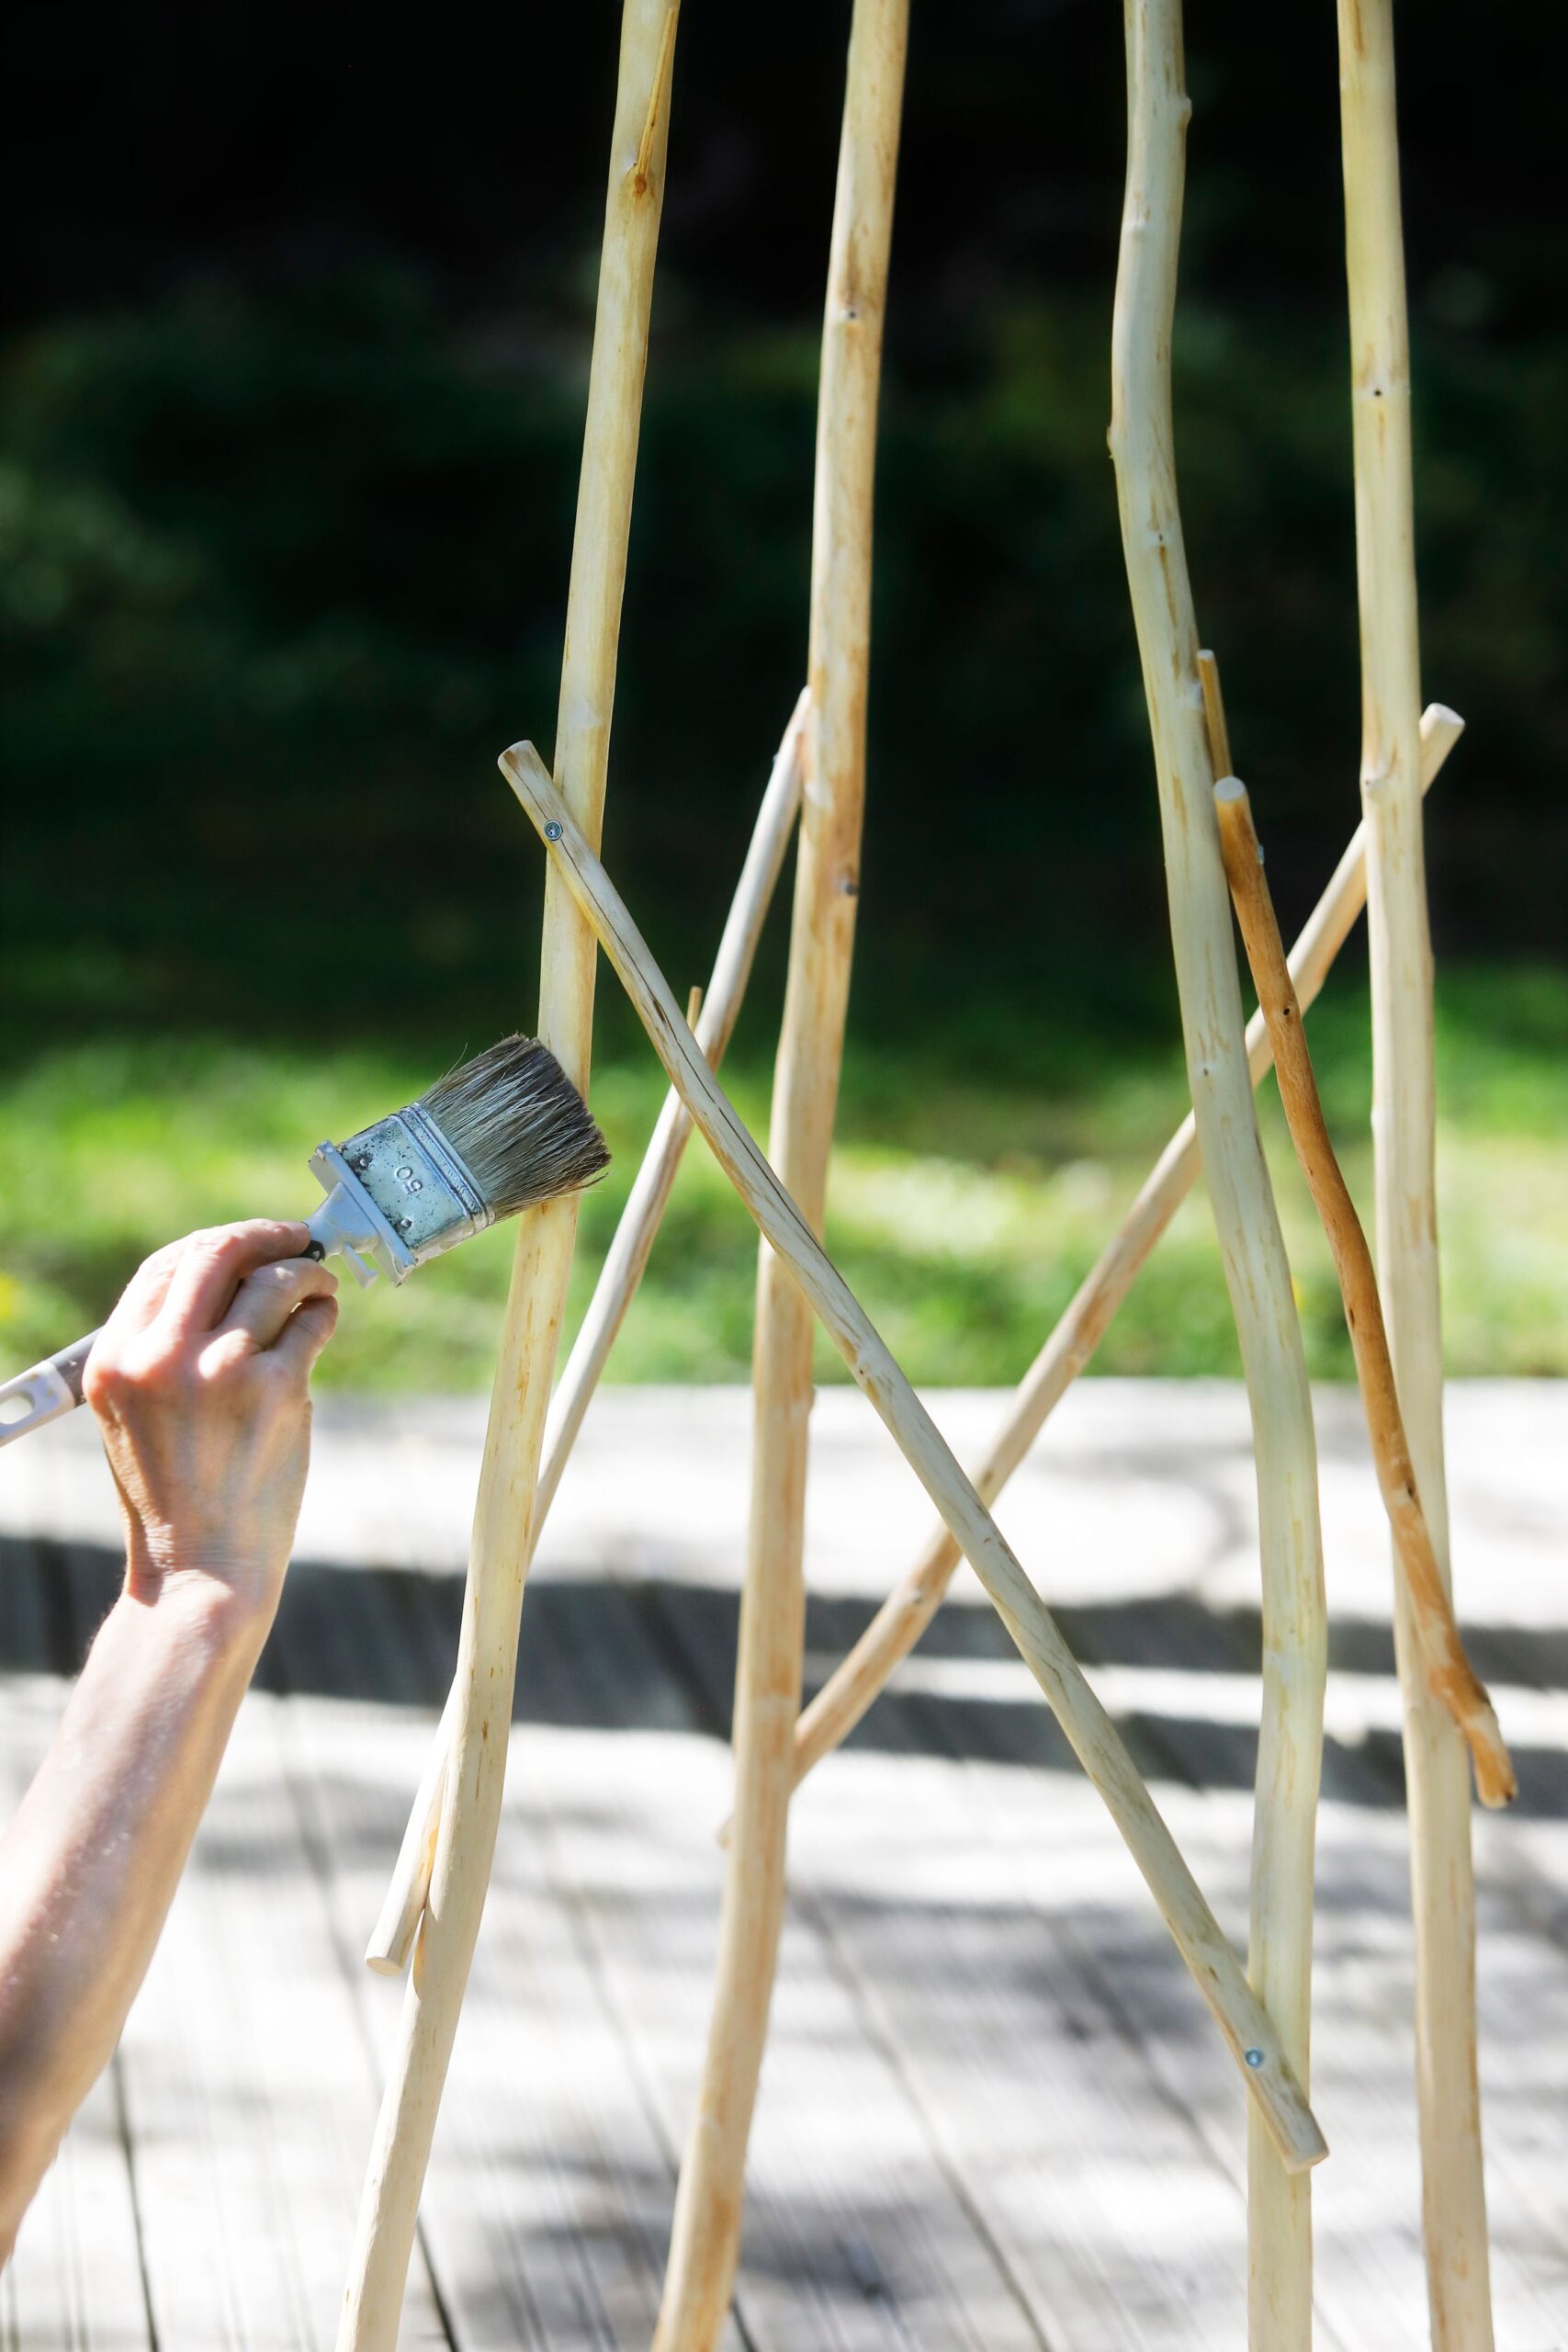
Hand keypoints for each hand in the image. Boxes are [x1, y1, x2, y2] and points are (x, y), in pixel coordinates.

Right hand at [83, 1220, 338, 1626]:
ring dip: (309, 1275)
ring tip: (321, 1286)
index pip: (165, 1267)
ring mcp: (220, 1369)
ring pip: (276, 1282)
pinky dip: (323, 1314)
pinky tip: (324, 1320)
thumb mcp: (136, 1414)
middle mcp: (161, 1356)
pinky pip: (310, 1324)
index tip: (246, 1241)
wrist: (201, 1565)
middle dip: (265, 1235)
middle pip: (219, 1255)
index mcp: (117, 1359)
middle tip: (297, 1237)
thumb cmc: (175, 1492)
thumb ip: (166, 1347)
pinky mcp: (275, 1388)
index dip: (214, 1244)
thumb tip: (235, 1278)